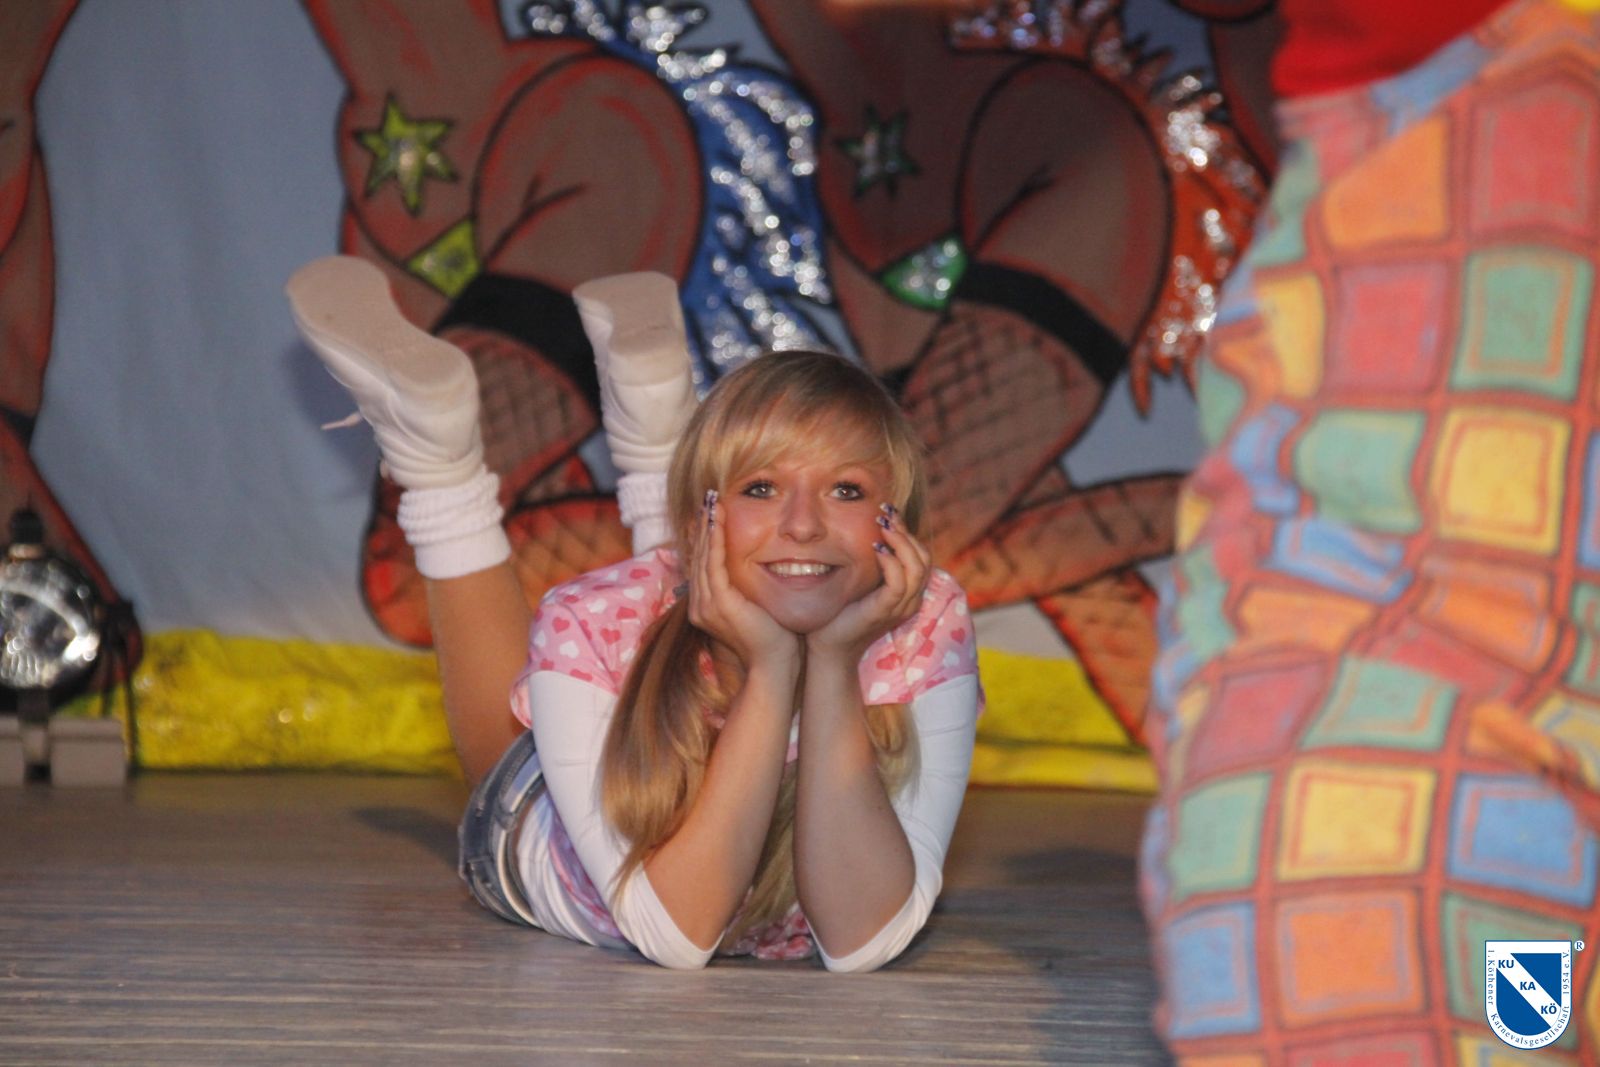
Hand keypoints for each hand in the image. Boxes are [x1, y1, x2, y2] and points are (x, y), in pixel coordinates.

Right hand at [687, 490, 800, 670]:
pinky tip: (717, 521)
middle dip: (702, 526)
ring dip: (706, 527)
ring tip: (710, 502)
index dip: (704, 537)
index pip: (702, 564)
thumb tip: (762, 565)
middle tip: (707, 499)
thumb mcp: (757, 606)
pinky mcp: (719, 602)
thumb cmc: (774, 638)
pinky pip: (713, 564)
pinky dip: (714, 541)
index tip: (711, 513)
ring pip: (703, 557)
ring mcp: (706, 604)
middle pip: (697, 556)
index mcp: (706, 606)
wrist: (775, 665)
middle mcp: (700, 605)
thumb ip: (749, 588)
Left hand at [808, 504, 930, 664]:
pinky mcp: (884, 612)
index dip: (907, 531)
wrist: (827, 647)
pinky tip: (876, 549)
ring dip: (901, 542)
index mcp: (906, 592)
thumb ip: (869, 563)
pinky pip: (898, 584)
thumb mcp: (859, 582)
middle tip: (885, 513)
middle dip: (906, 531)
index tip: (887, 511)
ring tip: (883, 525)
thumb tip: (865, 531)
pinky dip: (891, 563)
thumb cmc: (839, 613)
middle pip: (923, 558)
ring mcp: (899, 607)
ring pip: (917, 568)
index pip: (920, 555)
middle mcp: (909, 599)